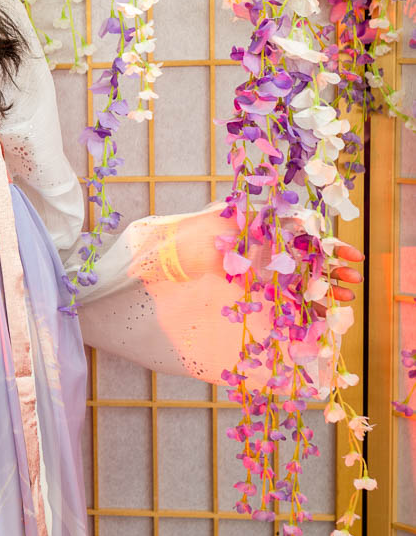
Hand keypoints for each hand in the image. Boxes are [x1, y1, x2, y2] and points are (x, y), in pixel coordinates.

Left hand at [189, 220, 363, 304]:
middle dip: (336, 270)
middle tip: (355, 280)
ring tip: (347, 299)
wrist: (180, 253)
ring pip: (306, 280)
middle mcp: (277, 249)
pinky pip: (289, 298)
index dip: (334, 247)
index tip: (354, 256)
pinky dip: (307, 306)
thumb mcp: (234, 220)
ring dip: (328, 290)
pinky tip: (325, 315)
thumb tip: (294, 221)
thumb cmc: (204, 231)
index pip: (313, 237)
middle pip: (314, 260)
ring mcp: (271, 269)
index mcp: (275, 229)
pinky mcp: (262, 288)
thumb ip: (263, 222)